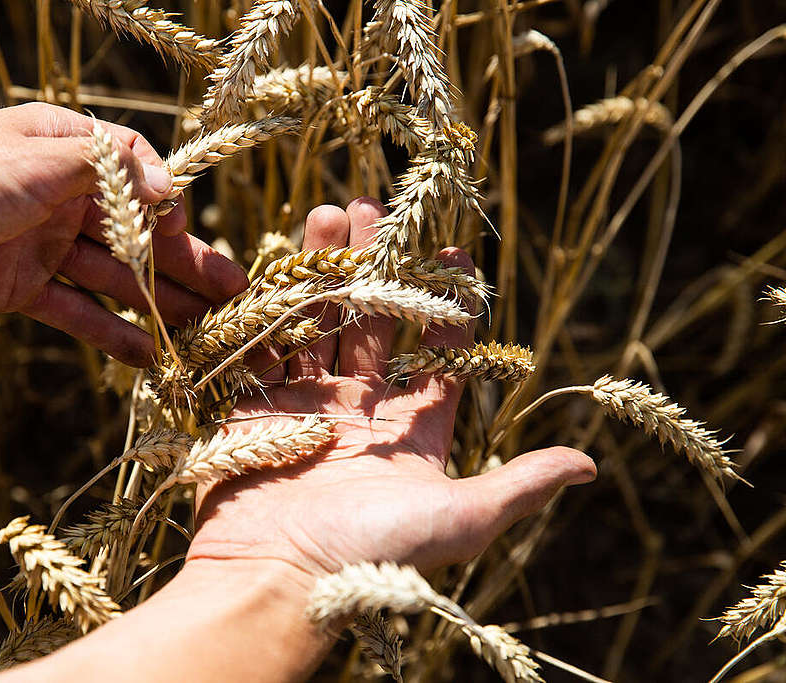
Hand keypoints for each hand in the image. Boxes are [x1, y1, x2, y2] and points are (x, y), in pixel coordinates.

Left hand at [0, 103, 246, 365]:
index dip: (167, 206)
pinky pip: (77, 313)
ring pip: (114, 278)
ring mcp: (40, 245)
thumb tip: (171, 190)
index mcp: (63, 151)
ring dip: (160, 304)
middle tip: (236, 296)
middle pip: (135, 233)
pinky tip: (151, 357)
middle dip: (185, 264)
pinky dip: (111, 334)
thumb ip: (109, 172)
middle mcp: (57, 197)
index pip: (135, 174)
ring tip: (208, 334)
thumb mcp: (38, 159)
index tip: (182, 232)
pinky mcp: (18, 289)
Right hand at [187, 197, 595, 585]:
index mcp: (412, 432)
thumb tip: (588, 465)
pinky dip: (275, 303)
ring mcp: (306, 404)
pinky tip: (284, 258)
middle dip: (378, 265)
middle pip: (374, 323)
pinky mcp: (255, 406)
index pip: (438, 355)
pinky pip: (267, 344)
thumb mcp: (459, 519)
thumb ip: (518, 485)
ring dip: (326, 268)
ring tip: (333, 211)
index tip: (455, 252)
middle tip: (377, 209)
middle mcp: (361, 412)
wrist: (273, 578)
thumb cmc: (371, 552)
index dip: (449, 306)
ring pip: (320, 321)